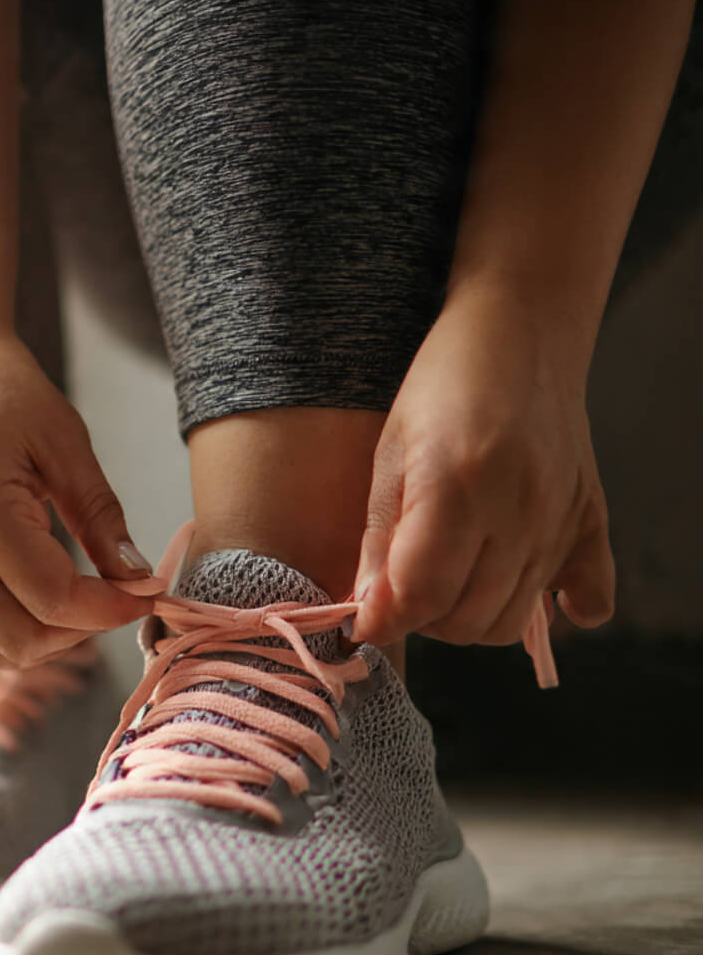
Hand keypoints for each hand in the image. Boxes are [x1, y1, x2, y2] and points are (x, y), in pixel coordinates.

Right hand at [0, 332, 157, 666]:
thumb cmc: (9, 396)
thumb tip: (139, 578)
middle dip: (85, 630)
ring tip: (96, 596)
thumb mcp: (67, 443)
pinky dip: (36, 631)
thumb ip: (101, 515)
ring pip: (4, 648)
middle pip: (22, 640)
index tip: (151, 588)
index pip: (51, 596)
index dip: (110, 606)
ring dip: (58, 639)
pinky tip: (69, 597)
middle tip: (124, 594)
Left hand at [351, 288, 615, 647]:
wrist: (521, 332)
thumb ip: (378, 540)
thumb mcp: (388, 455)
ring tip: (446, 580)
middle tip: (402, 589)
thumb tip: (367, 612)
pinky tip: (517, 584)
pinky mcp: (591, 519)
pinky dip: (553, 608)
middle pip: (466, 620)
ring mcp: (561, 519)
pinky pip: (588, 599)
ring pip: (509, 621)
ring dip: (468, 618)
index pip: (421, 596)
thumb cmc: (441, 386)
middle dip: (421, 620)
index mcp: (458, 486)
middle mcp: (519, 509)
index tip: (364, 622)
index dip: (383, 620)